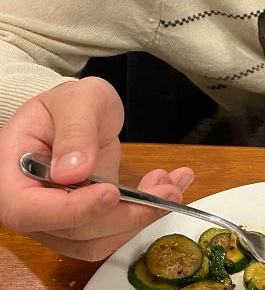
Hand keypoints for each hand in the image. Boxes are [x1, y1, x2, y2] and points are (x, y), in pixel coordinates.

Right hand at [0, 77, 193, 259]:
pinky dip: (143, 216)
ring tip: (171, 185)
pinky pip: (111, 232)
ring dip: (140, 219)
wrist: (80, 113)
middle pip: (70, 231)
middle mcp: (29, 204)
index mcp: (10, 174)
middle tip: (165, 189)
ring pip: (95, 240)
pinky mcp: (84, 221)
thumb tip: (71, 172)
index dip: (70, 210)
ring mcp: (56, 218)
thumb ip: (74, 131)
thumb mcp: (77, 102)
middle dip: (123, 214)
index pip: (27, 209)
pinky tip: (168, 188)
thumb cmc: (70, 103)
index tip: (110, 193)